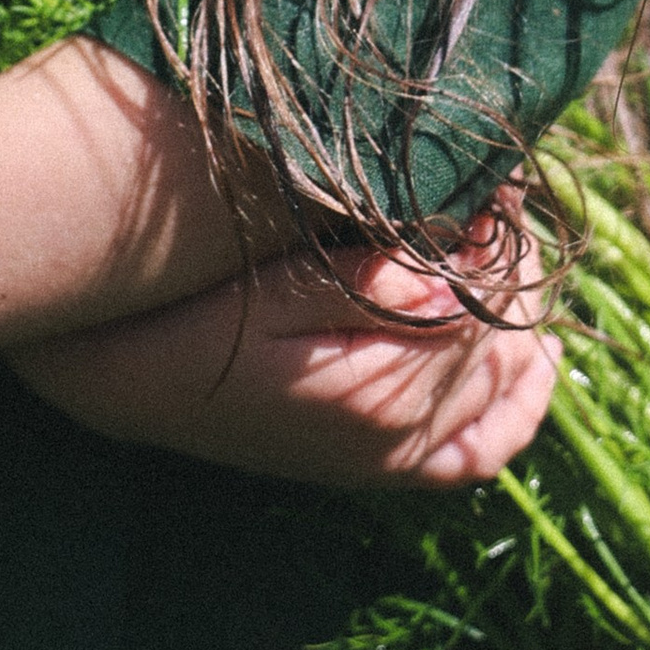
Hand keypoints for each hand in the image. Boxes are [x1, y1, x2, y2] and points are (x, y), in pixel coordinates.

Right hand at [9, 189, 558, 488]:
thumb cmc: (184, 319)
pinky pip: (477, 452)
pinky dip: (515, 405)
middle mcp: (398, 442)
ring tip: (507, 255)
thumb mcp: (267, 291)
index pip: (487, 309)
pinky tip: (530, 358)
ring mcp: (392, 462)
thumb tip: (455, 286)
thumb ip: (365, 289)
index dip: (499, 238)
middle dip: (511, 269)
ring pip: (504, 390)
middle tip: (496, 201)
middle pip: (504, 345)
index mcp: (379, 397)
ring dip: (521, 320)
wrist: (119, 381)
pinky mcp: (380, 468)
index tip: (492, 181)